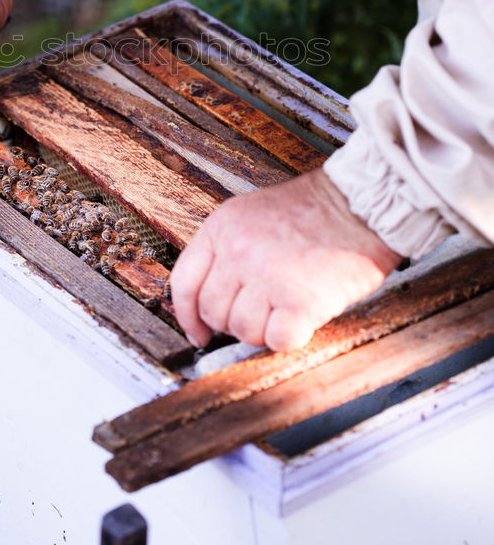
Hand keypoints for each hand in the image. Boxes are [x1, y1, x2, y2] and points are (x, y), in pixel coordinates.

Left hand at [171, 168, 400, 351]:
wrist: (359, 204)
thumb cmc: (312, 212)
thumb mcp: (251, 214)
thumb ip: (226, 251)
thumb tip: (212, 304)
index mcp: (221, 227)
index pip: (185, 282)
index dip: (188, 315)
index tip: (200, 332)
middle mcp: (238, 250)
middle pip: (213, 312)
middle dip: (234, 322)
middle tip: (261, 312)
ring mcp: (267, 275)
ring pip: (243, 330)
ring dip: (264, 329)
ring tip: (286, 306)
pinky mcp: (299, 300)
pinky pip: (277, 340)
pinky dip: (290, 336)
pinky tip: (302, 317)